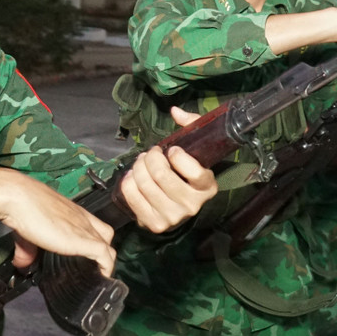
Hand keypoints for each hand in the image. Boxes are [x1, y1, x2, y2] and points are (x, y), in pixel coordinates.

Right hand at [0, 168, 115, 275]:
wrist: (18, 197)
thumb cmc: (21, 206)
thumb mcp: (26, 231)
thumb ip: (27, 249)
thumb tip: (21, 263)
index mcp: (72, 212)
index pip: (94, 225)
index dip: (95, 241)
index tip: (88, 256)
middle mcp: (82, 218)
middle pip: (106, 235)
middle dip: (103, 252)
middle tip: (92, 266)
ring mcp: (85, 228)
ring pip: (108, 247)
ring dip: (104, 262)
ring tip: (95, 274)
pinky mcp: (84, 240)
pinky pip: (104, 256)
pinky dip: (105, 268)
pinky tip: (100, 278)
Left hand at [119, 107, 218, 232]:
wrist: (179, 206)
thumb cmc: (187, 173)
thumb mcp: (196, 149)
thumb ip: (191, 125)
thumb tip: (175, 111)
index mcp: (207, 187)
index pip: (193, 171)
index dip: (177, 155)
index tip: (171, 150)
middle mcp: (192, 206)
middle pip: (162, 175)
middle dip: (151, 157)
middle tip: (151, 153)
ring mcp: (173, 217)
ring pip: (145, 184)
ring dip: (139, 166)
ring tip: (141, 161)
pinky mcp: (154, 224)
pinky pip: (132, 196)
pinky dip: (128, 181)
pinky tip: (133, 175)